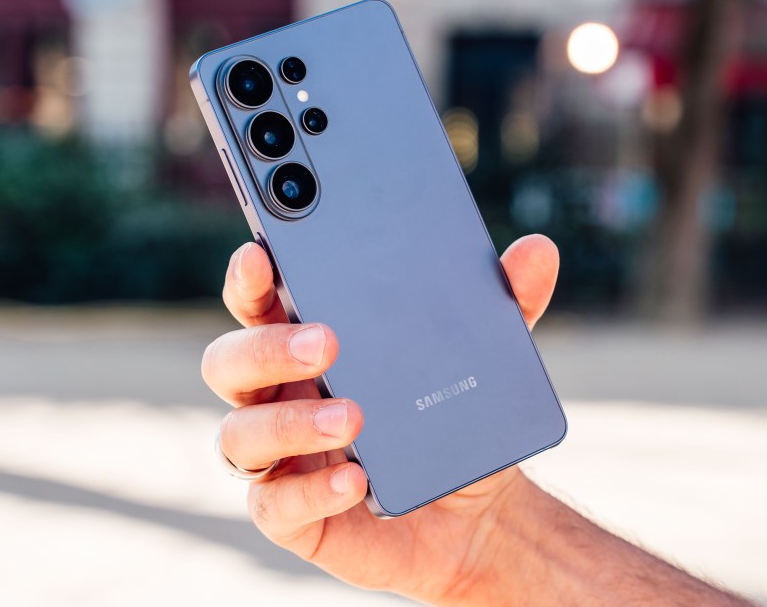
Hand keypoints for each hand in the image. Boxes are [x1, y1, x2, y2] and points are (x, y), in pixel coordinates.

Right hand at [201, 234, 559, 601]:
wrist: (477, 513)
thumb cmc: (456, 420)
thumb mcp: (488, 358)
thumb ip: (507, 303)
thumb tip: (538, 250)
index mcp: (305, 344)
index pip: (257, 301)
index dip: (248, 277)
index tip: (262, 253)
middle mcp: (278, 397)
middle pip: (228, 362)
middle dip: (266, 346)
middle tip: (326, 340)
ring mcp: (280, 459)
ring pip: (239, 435)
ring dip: (288, 422)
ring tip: (354, 417)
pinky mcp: (293, 516)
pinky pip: (274, 507)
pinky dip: (310, 490)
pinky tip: (357, 478)